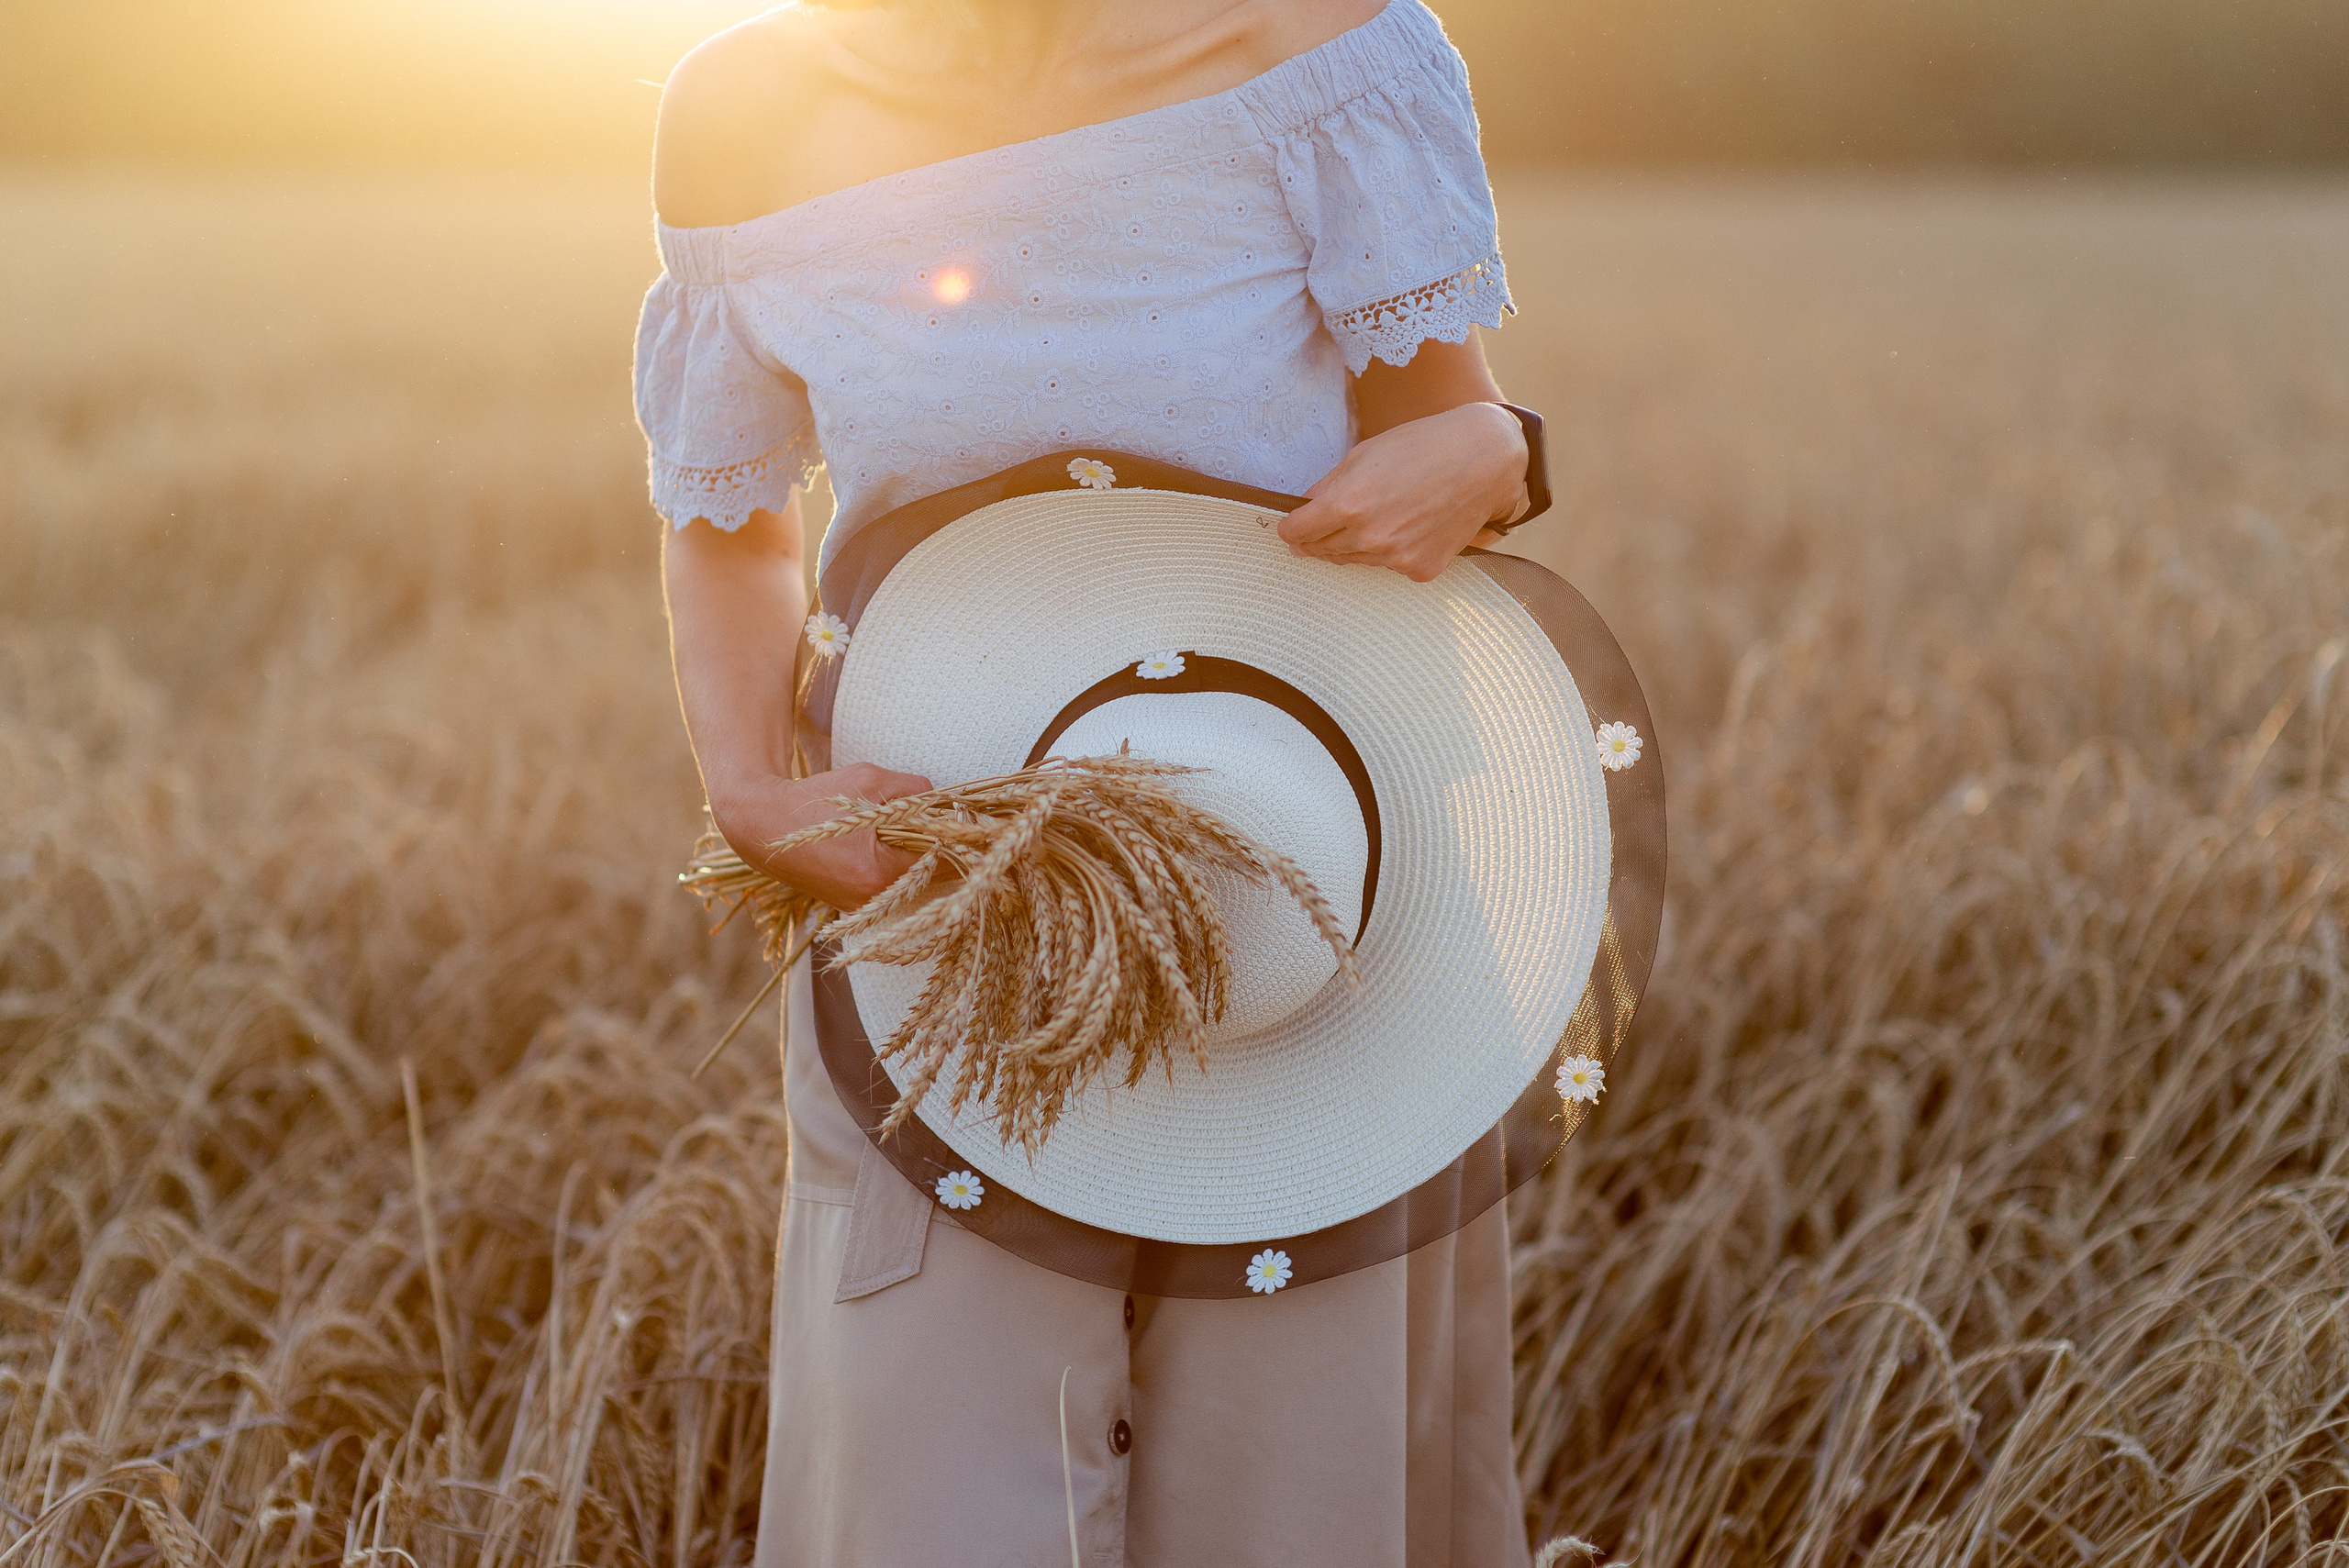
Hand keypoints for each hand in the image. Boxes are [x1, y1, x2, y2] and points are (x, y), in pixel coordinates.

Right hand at [710, 762, 932, 909]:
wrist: (762, 825)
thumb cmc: (815, 800)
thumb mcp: (870, 780)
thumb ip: (917, 790)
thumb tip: (949, 802)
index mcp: (877, 872)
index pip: (941, 855)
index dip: (954, 831)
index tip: (961, 813)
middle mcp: (870, 900)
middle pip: (929, 873)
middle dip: (936, 844)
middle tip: (941, 817)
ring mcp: (860, 907)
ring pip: (910, 881)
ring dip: (916, 855)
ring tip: (911, 827)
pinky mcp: (850, 905)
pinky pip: (888, 886)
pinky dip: (894, 864)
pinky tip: (888, 842)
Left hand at [1278, 402, 1528, 582]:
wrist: (1485, 459)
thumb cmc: (1423, 446)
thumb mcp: (1363, 455)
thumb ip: (1327, 487)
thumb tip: (1302, 512)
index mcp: (1348, 504)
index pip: (1295, 532)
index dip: (1290, 526)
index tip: (1293, 524)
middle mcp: (1370, 537)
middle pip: (1321, 550)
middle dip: (1317, 537)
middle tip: (1327, 522)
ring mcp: (1396, 558)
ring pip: (1353, 560)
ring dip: (1352, 544)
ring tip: (1374, 516)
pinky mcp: (1421, 570)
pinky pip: (1388, 566)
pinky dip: (1388, 552)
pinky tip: (1405, 526)